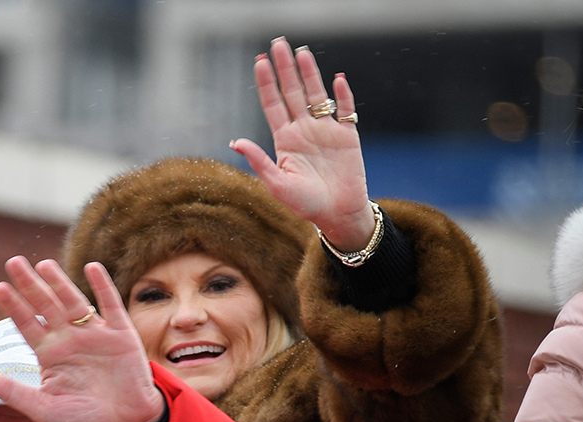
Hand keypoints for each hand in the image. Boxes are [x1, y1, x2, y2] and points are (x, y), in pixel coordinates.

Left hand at [0, 257, 164, 421]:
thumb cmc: (86, 421)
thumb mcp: (45, 409)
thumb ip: (14, 393)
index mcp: (50, 355)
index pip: (27, 325)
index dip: (14, 307)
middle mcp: (70, 339)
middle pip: (46, 306)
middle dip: (30, 285)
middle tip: (14, 263)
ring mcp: (95, 334)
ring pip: (73, 301)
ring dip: (60, 282)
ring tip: (44, 264)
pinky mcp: (121, 334)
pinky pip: (110, 305)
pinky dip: (102, 286)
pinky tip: (92, 267)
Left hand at [229, 36, 374, 252]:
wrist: (337, 215)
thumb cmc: (305, 204)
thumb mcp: (277, 184)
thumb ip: (259, 160)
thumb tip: (235, 141)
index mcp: (285, 140)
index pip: (273, 105)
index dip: (267, 83)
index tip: (260, 61)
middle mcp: (304, 131)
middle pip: (293, 93)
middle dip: (285, 69)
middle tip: (278, 44)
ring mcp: (326, 131)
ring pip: (317, 96)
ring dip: (310, 74)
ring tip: (301, 52)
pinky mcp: (347, 137)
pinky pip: (346, 112)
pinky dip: (343, 96)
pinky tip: (338, 80)